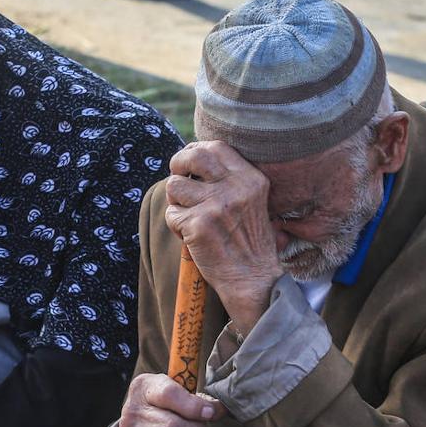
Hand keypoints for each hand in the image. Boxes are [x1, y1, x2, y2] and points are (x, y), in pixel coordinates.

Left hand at [164, 142, 283, 335]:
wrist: (253, 279)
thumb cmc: (250, 243)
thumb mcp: (253, 202)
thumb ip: (231, 180)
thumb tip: (196, 158)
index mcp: (251, 179)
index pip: (216, 147)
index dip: (196, 150)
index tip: (190, 164)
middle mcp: (234, 188)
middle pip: (193, 156)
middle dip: (178, 165)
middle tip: (179, 179)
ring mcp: (215, 206)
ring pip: (175, 186)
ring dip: (176, 201)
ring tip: (189, 216)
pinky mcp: (197, 225)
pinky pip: (171, 214)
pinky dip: (176, 225)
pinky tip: (191, 236)